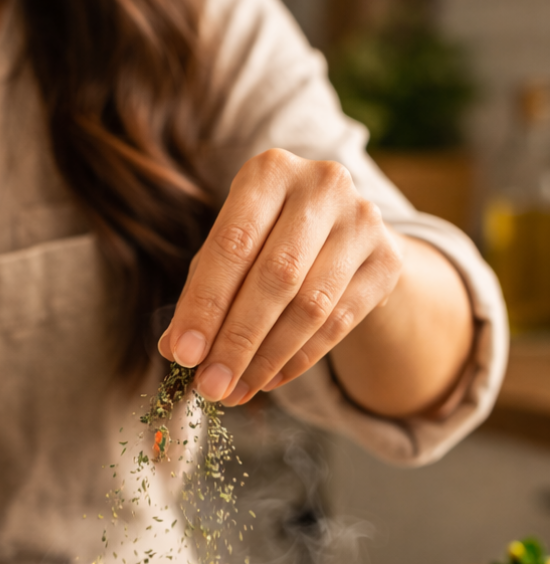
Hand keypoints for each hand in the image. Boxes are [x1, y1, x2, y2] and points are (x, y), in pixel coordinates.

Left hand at [159, 149, 403, 405]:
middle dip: (236, 341)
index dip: (205, 305)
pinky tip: (268, 380)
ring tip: (235, 391)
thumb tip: (175, 349)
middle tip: (210, 386)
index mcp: (269, 172)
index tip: (184, 354)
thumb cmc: (264, 241)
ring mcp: (363, 220)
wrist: (340, 231)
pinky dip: (298, 358)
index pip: (231, 246)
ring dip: (266, 358)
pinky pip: (339, 322)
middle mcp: (322, 185)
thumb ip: (199, 294)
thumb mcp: (227, 253)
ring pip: (310, 305)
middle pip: (275, 277)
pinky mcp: (388, 259)